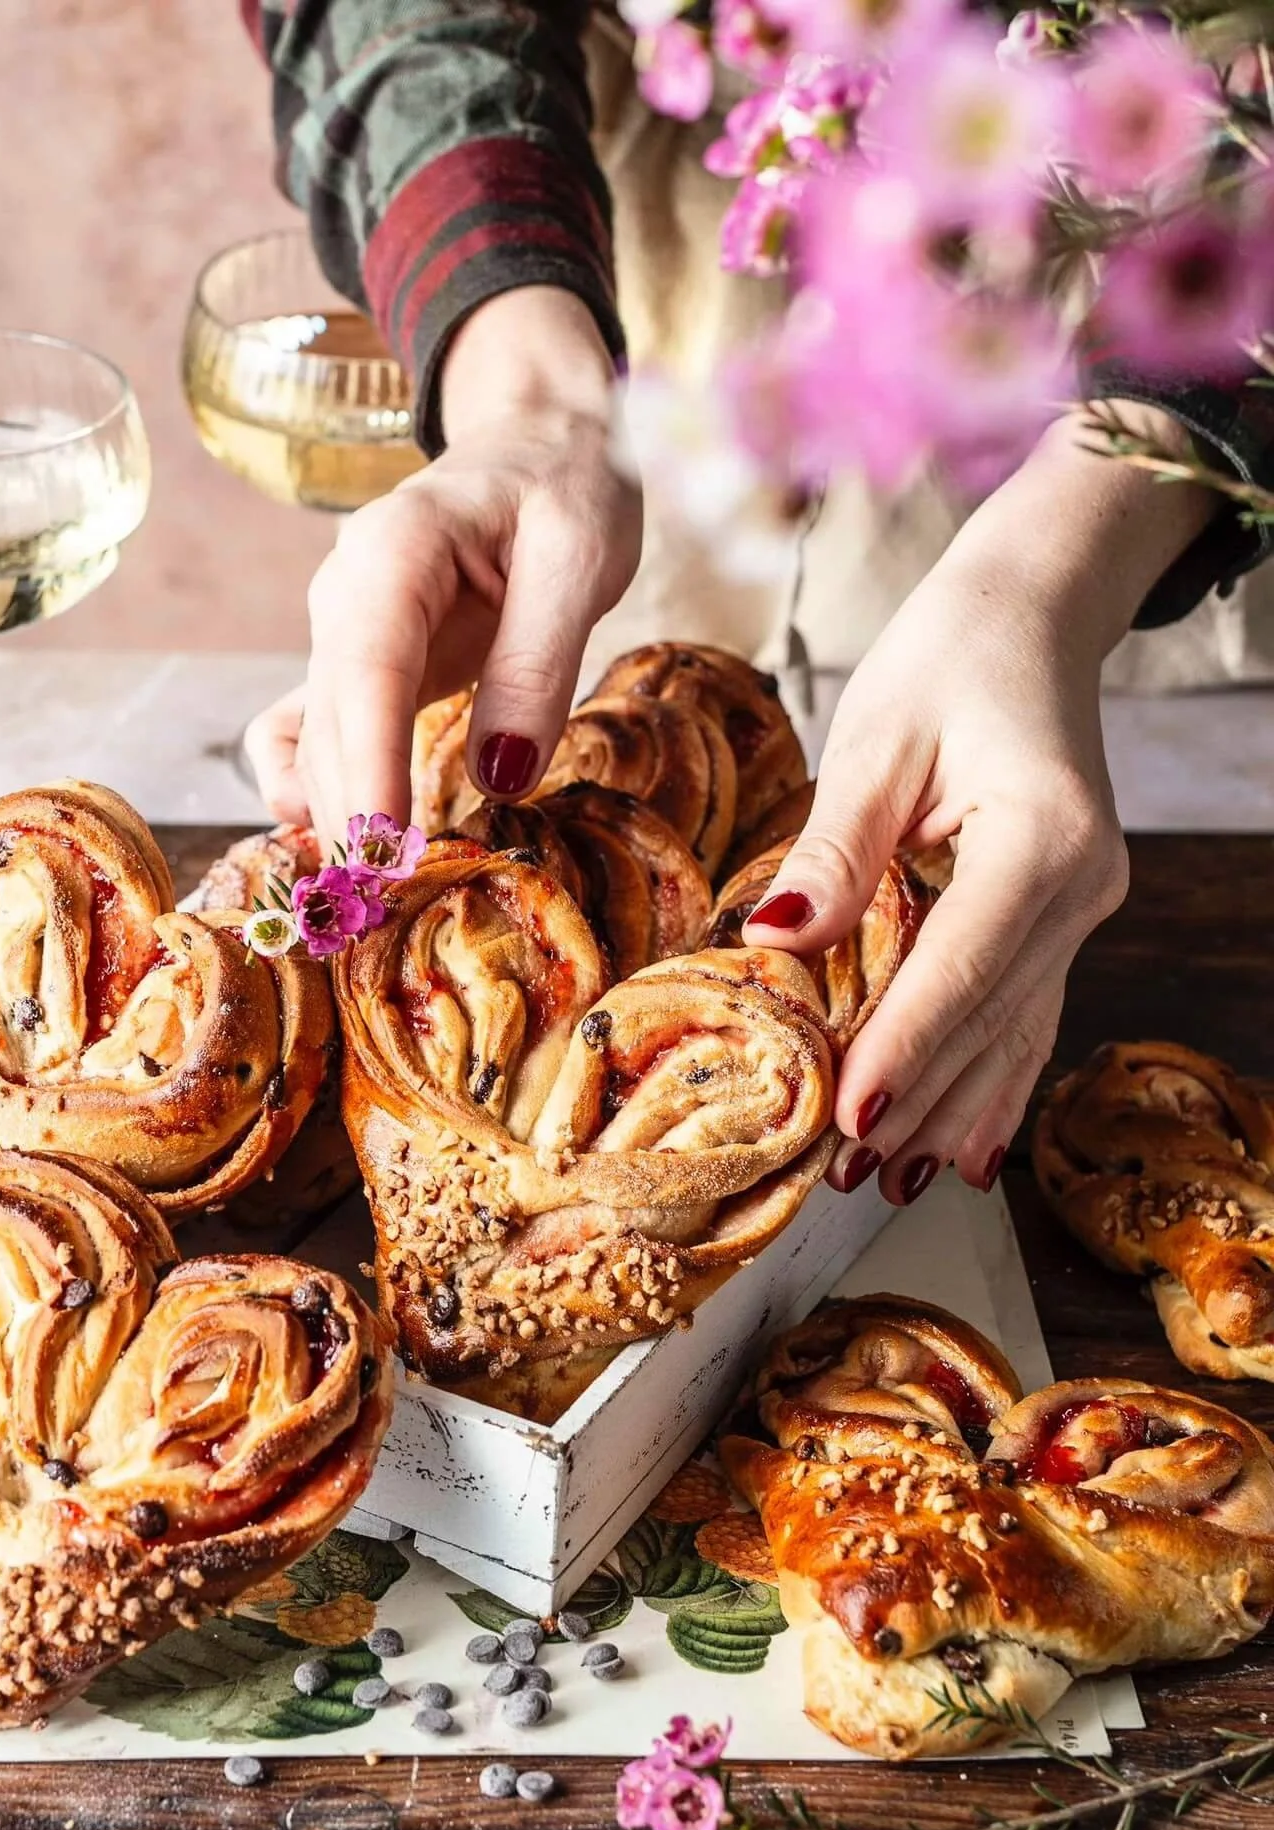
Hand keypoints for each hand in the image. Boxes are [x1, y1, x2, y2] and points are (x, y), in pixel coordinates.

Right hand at [243, 287, 640, 846]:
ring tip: (377, 900)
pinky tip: (343, 846)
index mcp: (395, 550)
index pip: (364, 671)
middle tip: (390, 910)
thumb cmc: (567, 485)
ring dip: (340, 817)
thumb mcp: (581, 556)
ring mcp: (341, 636)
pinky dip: (318, 792)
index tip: (379, 851)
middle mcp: (346, 596)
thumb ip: (539, 663)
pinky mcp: (358, 670)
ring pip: (320, 741)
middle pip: (334, 722)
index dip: (366, 767)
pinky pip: (310, 735)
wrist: (540, 443)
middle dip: (354, 815)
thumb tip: (501, 777)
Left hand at [741, 405, 1220, 1202]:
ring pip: (1015, 1029)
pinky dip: (990, 1078)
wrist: (1032, 615)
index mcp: (1042, 835)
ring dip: (953, 1109)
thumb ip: (836, 848)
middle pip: (990, 1014)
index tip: (853, 1116)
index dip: (906, 1046)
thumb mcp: (877, 738)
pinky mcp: (1063, 913)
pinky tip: (965, 1147)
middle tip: (845, 1177)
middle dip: (918, 1099)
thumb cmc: (949, 655)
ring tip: (890, 1183)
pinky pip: (1026, 1011)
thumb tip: (777, 939)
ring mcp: (1083, 905)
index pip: (963, 963)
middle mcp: (1081, 882)